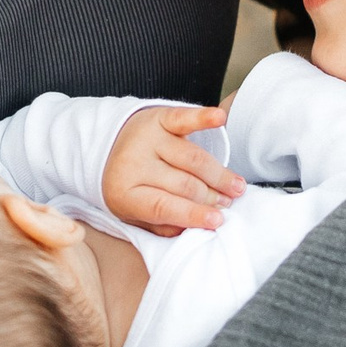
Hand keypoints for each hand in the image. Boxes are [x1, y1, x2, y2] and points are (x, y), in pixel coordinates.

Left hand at [103, 104, 246, 237]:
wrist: (109, 146)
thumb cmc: (132, 187)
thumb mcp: (137, 214)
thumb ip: (164, 226)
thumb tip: (200, 228)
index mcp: (122, 192)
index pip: (162, 206)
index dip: (193, 214)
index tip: (218, 220)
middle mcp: (132, 163)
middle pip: (185, 184)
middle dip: (211, 197)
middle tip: (228, 204)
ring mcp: (146, 138)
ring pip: (193, 159)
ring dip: (219, 174)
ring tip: (236, 187)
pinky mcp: (158, 118)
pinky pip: (184, 119)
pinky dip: (203, 118)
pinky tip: (219, 118)